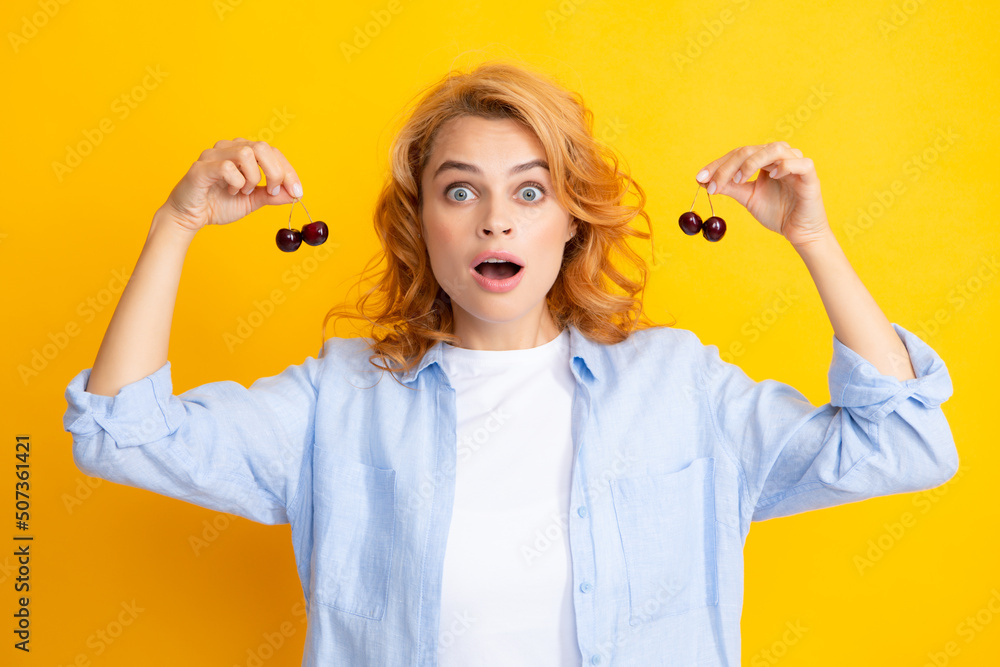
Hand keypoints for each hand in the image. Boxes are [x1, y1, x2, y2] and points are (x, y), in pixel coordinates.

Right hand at [159, 138, 304, 233]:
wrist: (189, 217)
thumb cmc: (218, 204)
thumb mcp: (252, 201)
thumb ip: (272, 195)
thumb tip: (296, 194)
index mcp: (243, 152)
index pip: (272, 152)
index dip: (288, 171)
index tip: (297, 192)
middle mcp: (229, 148)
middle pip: (262, 147)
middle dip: (276, 172)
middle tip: (273, 192)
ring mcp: (214, 155)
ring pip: (246, 153)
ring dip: (253, 178)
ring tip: (244, 192)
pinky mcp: (202, 167)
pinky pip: (227, 167)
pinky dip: (237, 182)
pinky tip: (231, 191)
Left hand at [695, 141, 830, 247]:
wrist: (798, 232)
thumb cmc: (776, 213)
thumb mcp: (747, 197)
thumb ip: (730, 186)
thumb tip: (705, 181)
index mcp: (764, 160)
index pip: (738, 154)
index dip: (718, 164)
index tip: (699, 178)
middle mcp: (779, 157)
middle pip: (750, 150)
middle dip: (728, 166)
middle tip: (714, 183)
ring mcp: (795, 164)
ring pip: (774, 149)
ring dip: (753, 162)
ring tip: (739, 179)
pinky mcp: (810, 175)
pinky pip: (800, 162)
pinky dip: (785, 165)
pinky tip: (772, 175)